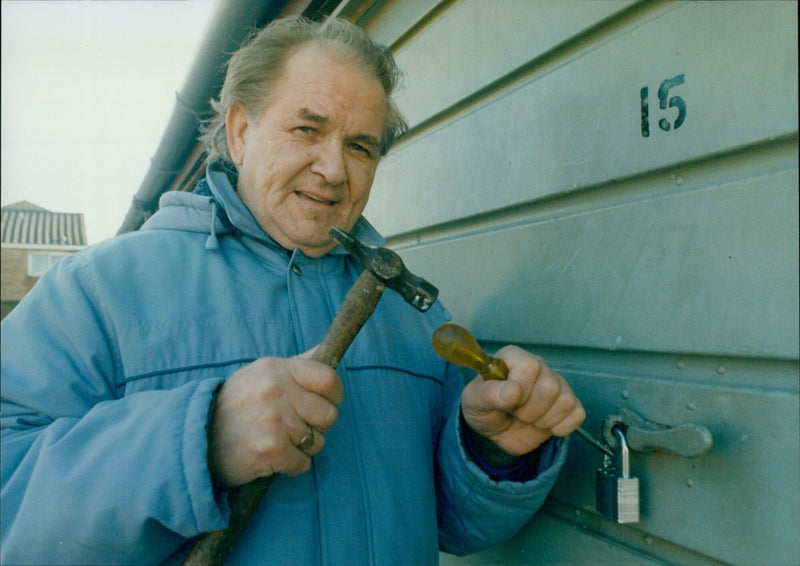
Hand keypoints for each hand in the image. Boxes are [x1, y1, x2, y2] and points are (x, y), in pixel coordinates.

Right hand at [207, 353, 342, 487]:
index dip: (333, 396)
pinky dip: (291, 466)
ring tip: (276, 441)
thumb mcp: (260, 374)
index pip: (329, 379)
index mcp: (276, 368)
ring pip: (317, 442)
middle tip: (292, 427)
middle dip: (316, 426)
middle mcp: (275, 391)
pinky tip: (271, 457)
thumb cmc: (236, 407)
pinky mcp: (270, 450)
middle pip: (329, 415)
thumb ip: (296, 365)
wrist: (196, 440)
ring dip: (301, 448)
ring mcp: (274, 420)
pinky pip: (303, 463)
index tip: (323, 404)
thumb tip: (325, 352)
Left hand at [460, 346, 584, 460]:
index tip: (506, 401)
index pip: (530, 366)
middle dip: (529, 410)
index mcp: (514, 358)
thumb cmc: (484, 408)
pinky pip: (577, 415)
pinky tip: (545, 425)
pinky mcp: (568, 404)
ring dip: (543, 420)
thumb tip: (511, 392)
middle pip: (550, 387)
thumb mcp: (474, 401)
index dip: (519, 389)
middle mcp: (538, 367)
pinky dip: (561, 427)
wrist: (495, 430)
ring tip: (528, 418)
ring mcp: (556, 384)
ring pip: (566, 401)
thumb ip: (488, 394)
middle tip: (515, 412)